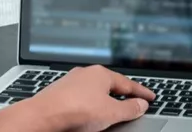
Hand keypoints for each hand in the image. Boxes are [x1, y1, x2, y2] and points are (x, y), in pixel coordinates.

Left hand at [0, 66, 154, 131]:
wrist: (42, 117)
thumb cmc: (75, 111)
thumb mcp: (112, 113)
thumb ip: (129, 109)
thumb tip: (140, 105)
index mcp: (101, 73)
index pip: (128, 83)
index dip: (141, 92)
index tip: (150, 98)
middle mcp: (85, 74)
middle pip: (109, 85)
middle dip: (121, 94)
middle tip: (132, 102)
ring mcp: (70, 82)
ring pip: (93, 91)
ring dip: (103, 101)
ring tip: (110, 112)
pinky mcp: (58, 94)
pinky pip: (80, 98)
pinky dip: (88, 106)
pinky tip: (88, 114)